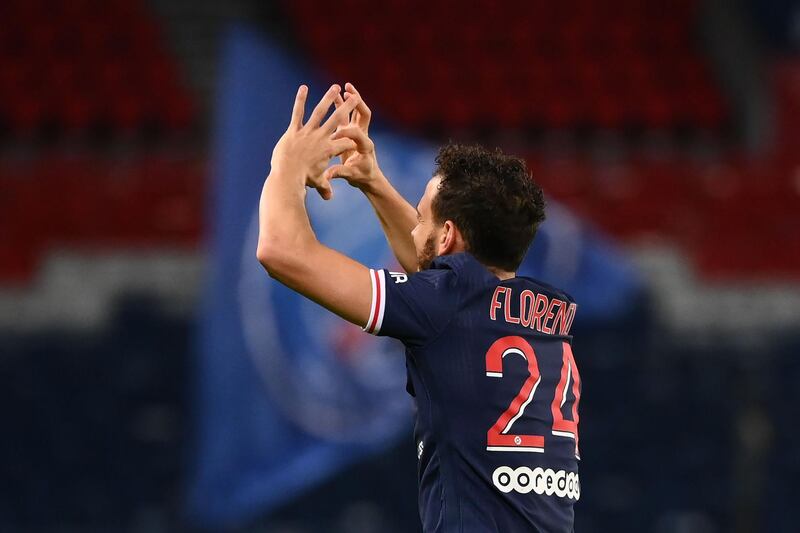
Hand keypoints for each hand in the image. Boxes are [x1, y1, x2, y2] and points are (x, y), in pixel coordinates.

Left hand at [271, 84, 358, 199]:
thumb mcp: (317, 183)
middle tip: (356, 97)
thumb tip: (328, 198)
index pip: (345, 140)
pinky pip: (298, 113)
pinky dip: (300, 100)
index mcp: (330, 150)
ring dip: (328, 98)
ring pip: (320, 112)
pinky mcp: (294, 130)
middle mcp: (321, 138)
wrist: (288, 176)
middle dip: (348, 107)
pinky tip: (303, 87)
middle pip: (338, 120)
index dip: (352, 136)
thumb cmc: (303, 181)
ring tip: (336, 86)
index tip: (357, 132)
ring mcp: (308, 132)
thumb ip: (324, 188)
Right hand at [323, 83, 382, 192]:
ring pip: (355, 111)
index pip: (357, 134)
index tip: (334, 136)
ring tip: (344, 87)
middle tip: (350, 92)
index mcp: (366, 146)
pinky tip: (336, 94)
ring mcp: (358, 131)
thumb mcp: (350, 175)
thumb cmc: (361, 176)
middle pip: (363, 114)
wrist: (368, 176)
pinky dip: (343, 104)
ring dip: (350, 99)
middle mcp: (364, 135)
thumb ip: (339, 173)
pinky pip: (347, 114)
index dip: (345, 133)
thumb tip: (327, 177)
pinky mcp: (351, 131)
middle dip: (357, 103)